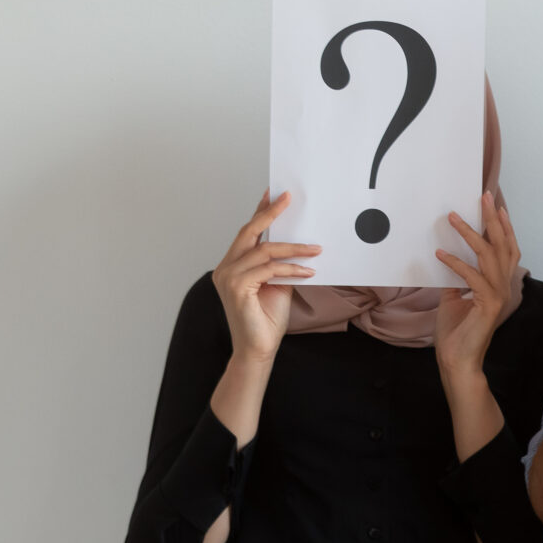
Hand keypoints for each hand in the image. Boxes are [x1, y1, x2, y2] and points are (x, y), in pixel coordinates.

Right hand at [211, 191, 318, 360]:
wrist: (259, 348)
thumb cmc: (267, 319)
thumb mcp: (278, 286)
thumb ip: (281, 266)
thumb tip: (298, 247)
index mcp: (232, 265)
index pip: (247, 233)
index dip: (260, 212)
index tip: (273, 195)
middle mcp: (225, 267)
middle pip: (248, 232)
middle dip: (269, 213)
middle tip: (288, 198)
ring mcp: (228, 276)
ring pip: (264, 251)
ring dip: (294, 249)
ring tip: (317, 249)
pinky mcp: (236, 287)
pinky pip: (269, 269)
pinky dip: (291, 269)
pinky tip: (308, 271)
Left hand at [434, 191, 523, 376]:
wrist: (458, 360)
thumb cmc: (456, 332)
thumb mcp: (453, 297)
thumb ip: (456, 279)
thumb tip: (447, 257)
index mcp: (499, 285)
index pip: (507, 250)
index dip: (504, 227)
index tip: (495, 206)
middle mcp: (504, 287)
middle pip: (503, 246)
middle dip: (493, 220)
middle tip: (484, 196)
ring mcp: (498, 295)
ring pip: (489, 256)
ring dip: (470, 234)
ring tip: (453, 217)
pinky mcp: (488, 305)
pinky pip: (472, 277)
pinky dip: (456, 264)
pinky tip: (440, 254)